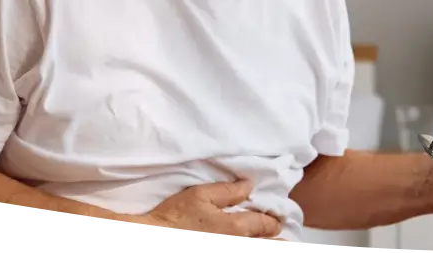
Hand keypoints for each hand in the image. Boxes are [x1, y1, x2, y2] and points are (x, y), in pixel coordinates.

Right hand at [133, 179, 282, 239]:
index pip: (266, 225)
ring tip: (266, 241)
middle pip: (266, 245)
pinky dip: (246, 244)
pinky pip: (240, 250)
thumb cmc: (176, 216)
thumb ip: (227, 191)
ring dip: (262, 244)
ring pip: (254, 249)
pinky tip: (242, 240)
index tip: (276, 220)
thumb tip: (249, 186)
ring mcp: (228, 250)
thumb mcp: (200, 195)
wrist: (155, 236)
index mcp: (236, 227)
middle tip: (276, 236)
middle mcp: (237, 244)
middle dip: (273, 239)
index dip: (273, 221)